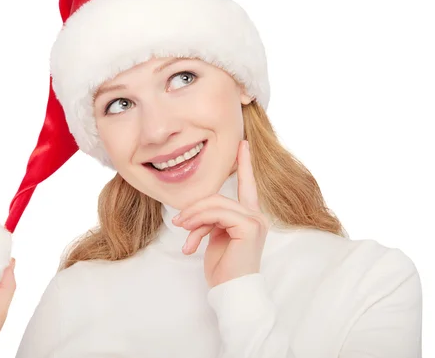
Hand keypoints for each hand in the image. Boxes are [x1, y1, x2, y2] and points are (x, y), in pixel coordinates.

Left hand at [172, 140, 269, 287]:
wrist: (231, 290)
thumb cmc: (222, 268)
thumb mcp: (214, 237)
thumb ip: (211, 219)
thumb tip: (193, 212)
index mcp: (249, 216)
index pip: (246, 185)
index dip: (245, 163)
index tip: (243, 143)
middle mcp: (256, 216)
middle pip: (218, 197)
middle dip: (194, 208)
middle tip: (179, 223)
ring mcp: (255, 220)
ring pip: (215, 204)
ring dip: (193, 216)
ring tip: (182, 231)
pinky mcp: (249, 227)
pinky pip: (218, 213)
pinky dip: (200, 222)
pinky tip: (191, 240)